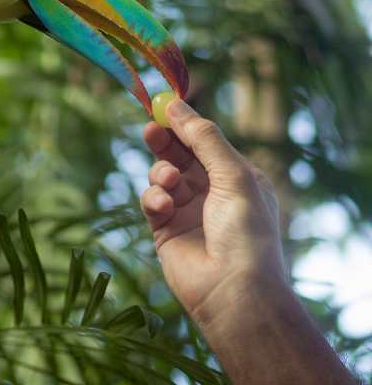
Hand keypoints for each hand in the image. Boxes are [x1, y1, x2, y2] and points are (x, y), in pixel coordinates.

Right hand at [140, 99, 284, 326]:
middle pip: (179, 154)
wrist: (232, 290)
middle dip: (165, 142)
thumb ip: (203, 138)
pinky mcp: (164, 229)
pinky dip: (154, 198)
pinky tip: (163, 206)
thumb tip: (176, 105)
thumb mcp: (233, 174)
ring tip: (169, 182)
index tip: (163, 107)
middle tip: (151, 130)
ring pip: (161, 175)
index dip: (184, 124)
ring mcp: (186, 210)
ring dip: (161, 173)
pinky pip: (151, 201)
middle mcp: (211, 191)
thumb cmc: (245, 231)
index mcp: (236, 176)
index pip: (204, 141)